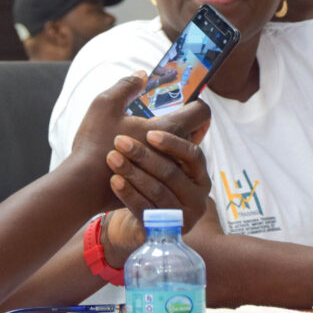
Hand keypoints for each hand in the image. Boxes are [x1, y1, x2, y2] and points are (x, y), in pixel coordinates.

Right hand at [68, 73, 211, 210]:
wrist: (83, 187)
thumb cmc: (95, 144)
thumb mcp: (105, 104)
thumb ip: (126, 86)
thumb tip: (142, 75)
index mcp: (168, 130)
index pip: (202, 112)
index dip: (194, 101)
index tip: (180, 99)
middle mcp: (175, 154)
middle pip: (193, 133)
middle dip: (181, 122)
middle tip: (160, 117)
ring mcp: (168, 176)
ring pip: (182, 156)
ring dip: (171, 145)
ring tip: (146, 139)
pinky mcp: (158, 191)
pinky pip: (169, 174)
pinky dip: (160, 164)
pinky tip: (138, 159)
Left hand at [96, 127, 211, 266]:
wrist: (136, 221)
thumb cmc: (146, 180)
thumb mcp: (157, 155)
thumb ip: (160, 128)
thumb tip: (141, 81)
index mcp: (199, 174)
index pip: (193, 155)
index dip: (173, 143)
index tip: (148, 133)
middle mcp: (197, 196)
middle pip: (171, 172)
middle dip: (143, 155)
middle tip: (119, 141)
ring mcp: (184, 217)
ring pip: (157, 190)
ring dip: (133, 172)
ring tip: (112, 159)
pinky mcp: (165, 232)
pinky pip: (146, 209)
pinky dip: (129, 193)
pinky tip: (114, 180)